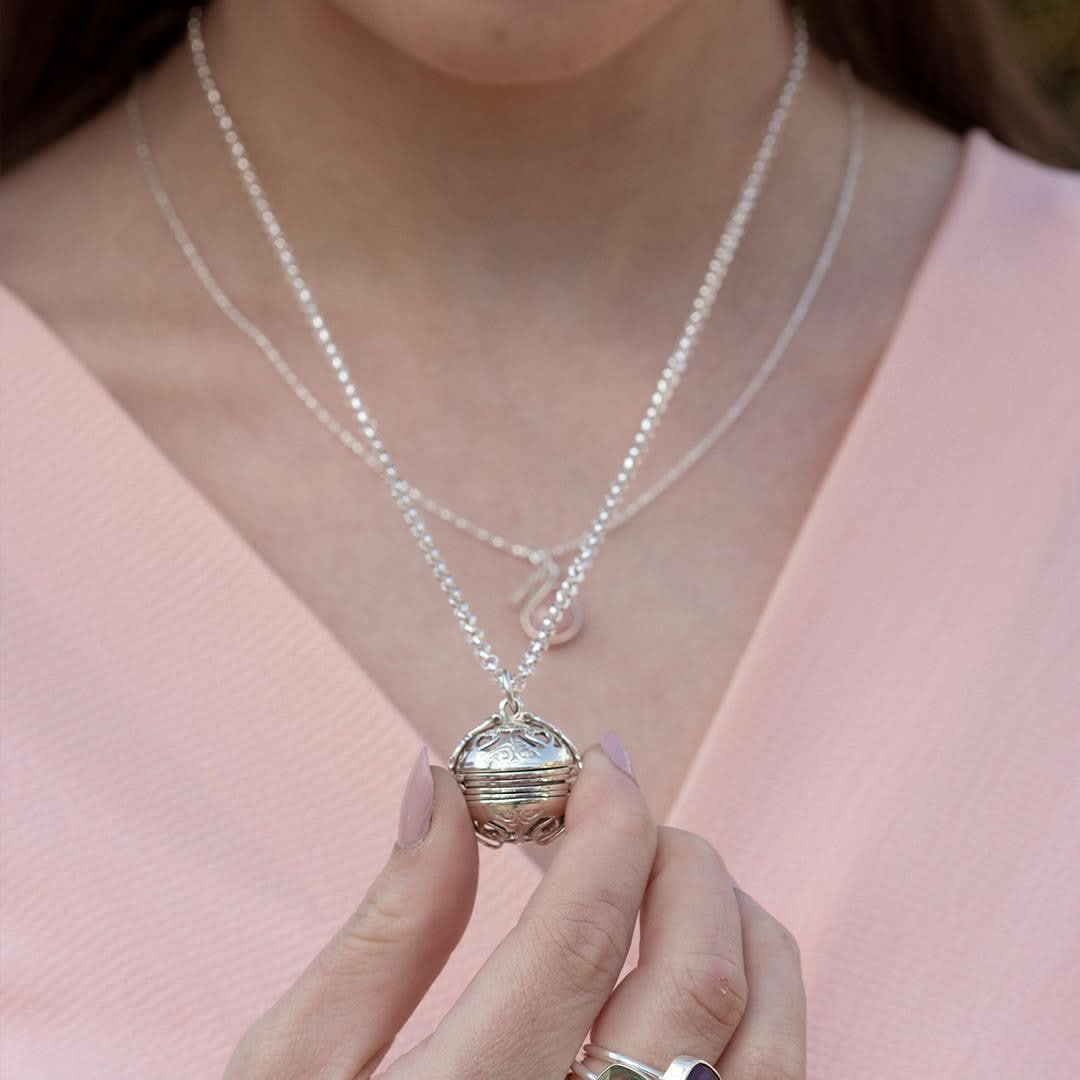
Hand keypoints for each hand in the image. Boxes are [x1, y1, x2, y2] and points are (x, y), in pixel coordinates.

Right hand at [223, 743, 805, 1079]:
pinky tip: (696, 965)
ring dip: (739, 925)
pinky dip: (759, 1004)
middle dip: (678, 859)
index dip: (608, 821)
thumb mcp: (298, 1063)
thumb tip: (444, 786)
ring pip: (767, 1044)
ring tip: (672, 875)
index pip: (583, 933)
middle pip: (698, 977)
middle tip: (625, 816)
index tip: (598, 762)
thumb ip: (386, 924)